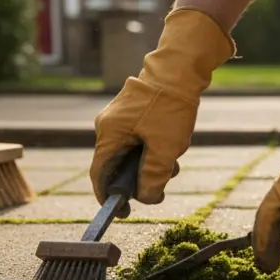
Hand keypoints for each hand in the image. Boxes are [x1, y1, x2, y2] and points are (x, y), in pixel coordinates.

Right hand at [91, 8, 234, 206]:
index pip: (99, 174)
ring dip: (148, 163)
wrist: (179, 68)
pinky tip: (170, 145)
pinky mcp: (130, 112)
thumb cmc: (170, 107)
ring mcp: (117, 118)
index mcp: (108, 135)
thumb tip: (146, 197)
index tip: (123, 212)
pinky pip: (134, 138)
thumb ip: (153, 177)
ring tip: (172, 162)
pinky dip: (150, 148)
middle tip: (159, 186)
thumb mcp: (166, 148)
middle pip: (115, 164)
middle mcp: (107, 126)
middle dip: (137, 179)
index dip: (108, 197)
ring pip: (128, 152)